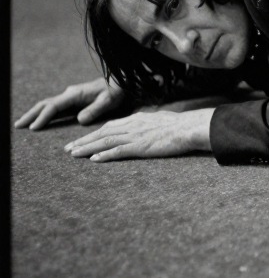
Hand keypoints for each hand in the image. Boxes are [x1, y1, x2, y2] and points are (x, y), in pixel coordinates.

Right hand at [15, 77, 124, 129]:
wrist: (121, 82)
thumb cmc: (116, 91)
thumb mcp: (109, 100)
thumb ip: (95, 109)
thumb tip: (80, 120)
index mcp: (75, 94)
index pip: (54, 106)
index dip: (43, 117)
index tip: (34, 127)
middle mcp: (70, 94)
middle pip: (45, 104)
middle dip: (31, 115)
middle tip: (17, 126)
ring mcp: (71, 97)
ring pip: (48, 105)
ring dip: (34, 114)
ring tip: (22, 124)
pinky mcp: (74, 101)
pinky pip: (55, 108)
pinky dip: (44, 114)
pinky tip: (39, 121)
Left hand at [63, 108, 214, 161]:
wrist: (190, 127)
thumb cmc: (182, 125)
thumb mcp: (161, 120)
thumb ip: (149, 123)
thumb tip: (146, 128)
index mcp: (137, 118)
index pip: (111, 126)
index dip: (94, 133)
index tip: (83, 139)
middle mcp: (132, 125)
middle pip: (103, 132)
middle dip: (84, 140)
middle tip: (68, 149)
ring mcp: (136, 135)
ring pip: (106, 141)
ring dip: (87, 148)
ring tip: (73, 154)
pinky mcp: (141, 146)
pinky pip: (118, 151)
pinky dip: (105, 155)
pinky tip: (94, 160)